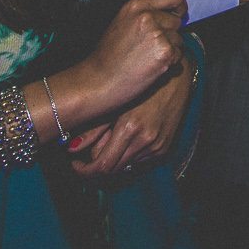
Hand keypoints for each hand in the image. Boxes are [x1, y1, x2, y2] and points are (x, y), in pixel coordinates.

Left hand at [69, 55, 192, 177]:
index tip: (76, 165)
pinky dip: (131, 155)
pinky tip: (129, 139)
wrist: (177, 78)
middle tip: (86, 158)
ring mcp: (157, 145)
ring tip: (112, 141)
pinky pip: (141, 160)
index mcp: (130, 128)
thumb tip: (72, 148)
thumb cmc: (143, 86)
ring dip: (116, 159)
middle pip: (114, 170)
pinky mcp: (166, 147)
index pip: (103, 166)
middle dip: (97, 167)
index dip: (85, 170)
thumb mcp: (116, 104)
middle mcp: (146, 140)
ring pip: (127, 165)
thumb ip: (94, 130)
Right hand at [80, 0, 186, 115]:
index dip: (179, 6)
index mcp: (135, 6)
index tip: (179, 13)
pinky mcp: (165, 52)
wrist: (98, 82)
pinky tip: (151, 67)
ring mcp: (157, 34)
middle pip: (177, 20)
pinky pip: (179, 54)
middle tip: (150, 47)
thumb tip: (172, 13)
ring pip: (179, 39)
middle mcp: (147, 17)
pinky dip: (170, 62)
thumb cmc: (108, 57)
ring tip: (147, 58)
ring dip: (170, 49)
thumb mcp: (122, 23)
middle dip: (170, 33)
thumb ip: (145, 14)